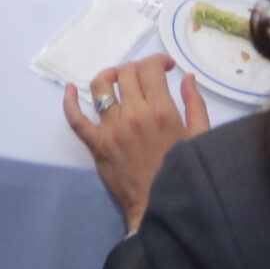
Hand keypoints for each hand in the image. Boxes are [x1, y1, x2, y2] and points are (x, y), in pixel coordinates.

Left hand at [62, 55, 209, 231]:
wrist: (162, 207)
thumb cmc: (183, 172)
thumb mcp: (200, 137)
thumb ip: (195, 105)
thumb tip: (188, 78)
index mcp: (162, 111)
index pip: (149, 69)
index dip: (156, 61)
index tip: (163, 68)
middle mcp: (134, 114)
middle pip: (126, 73)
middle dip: (136, 69)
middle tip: (143, 79)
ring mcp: (112, 128)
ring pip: (101, 87)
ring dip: (108, 76)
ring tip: (116, 79)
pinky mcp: (96, 144)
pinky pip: (76, 118)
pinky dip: (69, 101)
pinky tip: (70, 89)